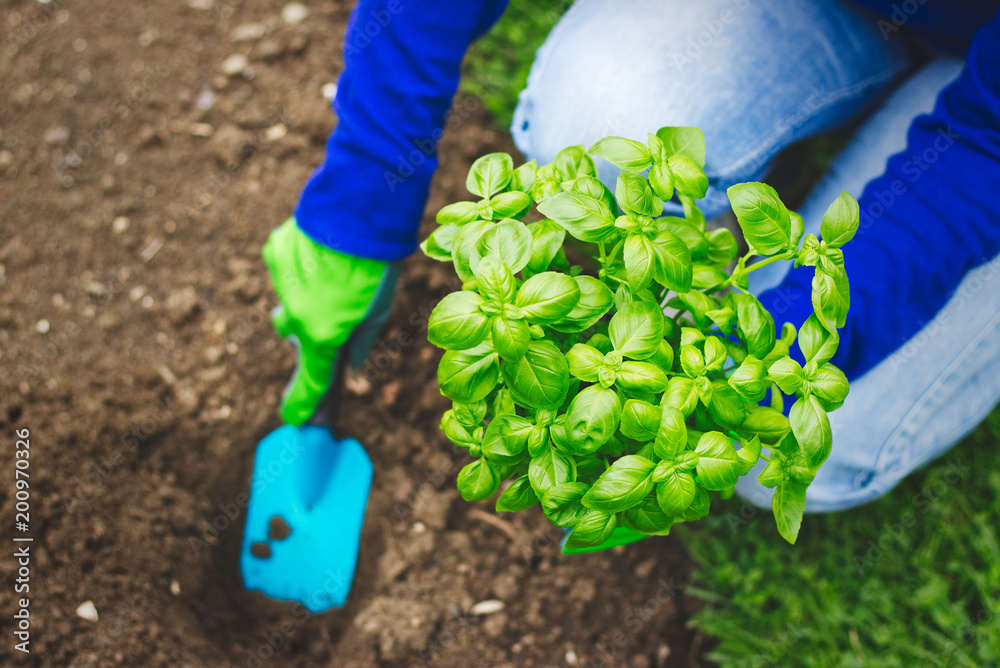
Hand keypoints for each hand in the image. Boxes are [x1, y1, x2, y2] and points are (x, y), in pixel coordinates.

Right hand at [262, 218, 396, 425]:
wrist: (361, 210)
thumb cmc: (378, 264)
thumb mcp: (380, 310)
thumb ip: (362, 342)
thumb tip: (354, 365)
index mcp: (323, 334)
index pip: (311, 379)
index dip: (302, 402)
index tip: (293, 417)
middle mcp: (295, 315)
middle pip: (294, 333)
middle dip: (310, 326)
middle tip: (336, 306)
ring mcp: (280, 284)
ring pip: (288, 299)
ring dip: (305, 294)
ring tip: (334, 270)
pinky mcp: (275, 253)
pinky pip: (284, 270)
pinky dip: (298, 267)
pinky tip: (321, 250)